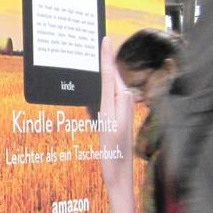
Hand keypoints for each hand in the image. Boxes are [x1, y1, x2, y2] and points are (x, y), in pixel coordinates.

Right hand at [98, 36, 135, 212]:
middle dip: (103, 60)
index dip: (107, 55)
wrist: (119, 174)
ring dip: (100, 74)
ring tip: (90, 59)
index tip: (105, 38)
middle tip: (96, 43)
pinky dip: (97, 89)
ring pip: (106, 86)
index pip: (111, 73)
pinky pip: (103, 98)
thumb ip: (110, 100)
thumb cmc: (113, 152)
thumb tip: (112, 78)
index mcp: (121, 101)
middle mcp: (121, 103)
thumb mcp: (109, 124)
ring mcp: (117, 111)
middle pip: (110, 76)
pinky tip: (91, 87)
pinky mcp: (112, 118)